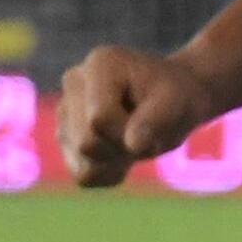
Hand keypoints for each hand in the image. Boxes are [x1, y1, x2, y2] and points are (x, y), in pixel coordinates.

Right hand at [56, 44, 217, 187]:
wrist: (171, 102)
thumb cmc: (175, 96)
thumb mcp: (176, 102)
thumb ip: (157, 119)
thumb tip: (133, 144)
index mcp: (99, 64)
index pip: (99, 119)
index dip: (128, 131)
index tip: (150, 119)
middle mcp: (74, 83)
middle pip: (87, 143)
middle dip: (122, 147)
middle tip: (144, 131)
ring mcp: (65, 112)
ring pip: (84, 164)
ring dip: (117, 161)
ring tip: (132, 137)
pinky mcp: (65, 138)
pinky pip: (83, 177)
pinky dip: (109, 172)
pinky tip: (121, 152)